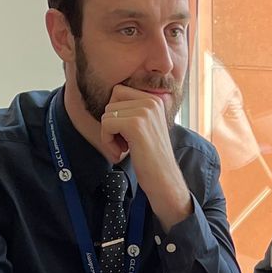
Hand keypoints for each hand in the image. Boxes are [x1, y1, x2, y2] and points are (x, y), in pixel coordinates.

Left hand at [101, 85, 190, 224]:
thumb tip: (108, 104)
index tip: (125, 134)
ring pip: (107, 114)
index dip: (115, 114)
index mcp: (154, 99)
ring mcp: (144, 111)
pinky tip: (120, 154)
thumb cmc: (152, 158)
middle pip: (111, 103)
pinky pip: (106, 125)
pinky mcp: (135, 124)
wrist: (165, 180)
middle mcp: (151, 101)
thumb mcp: (147, 127)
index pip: (118, 92)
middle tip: (122, 144)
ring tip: (122, 150)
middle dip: (111, 125)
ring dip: (108, 136)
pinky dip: (107, 142)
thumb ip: (132, 111)